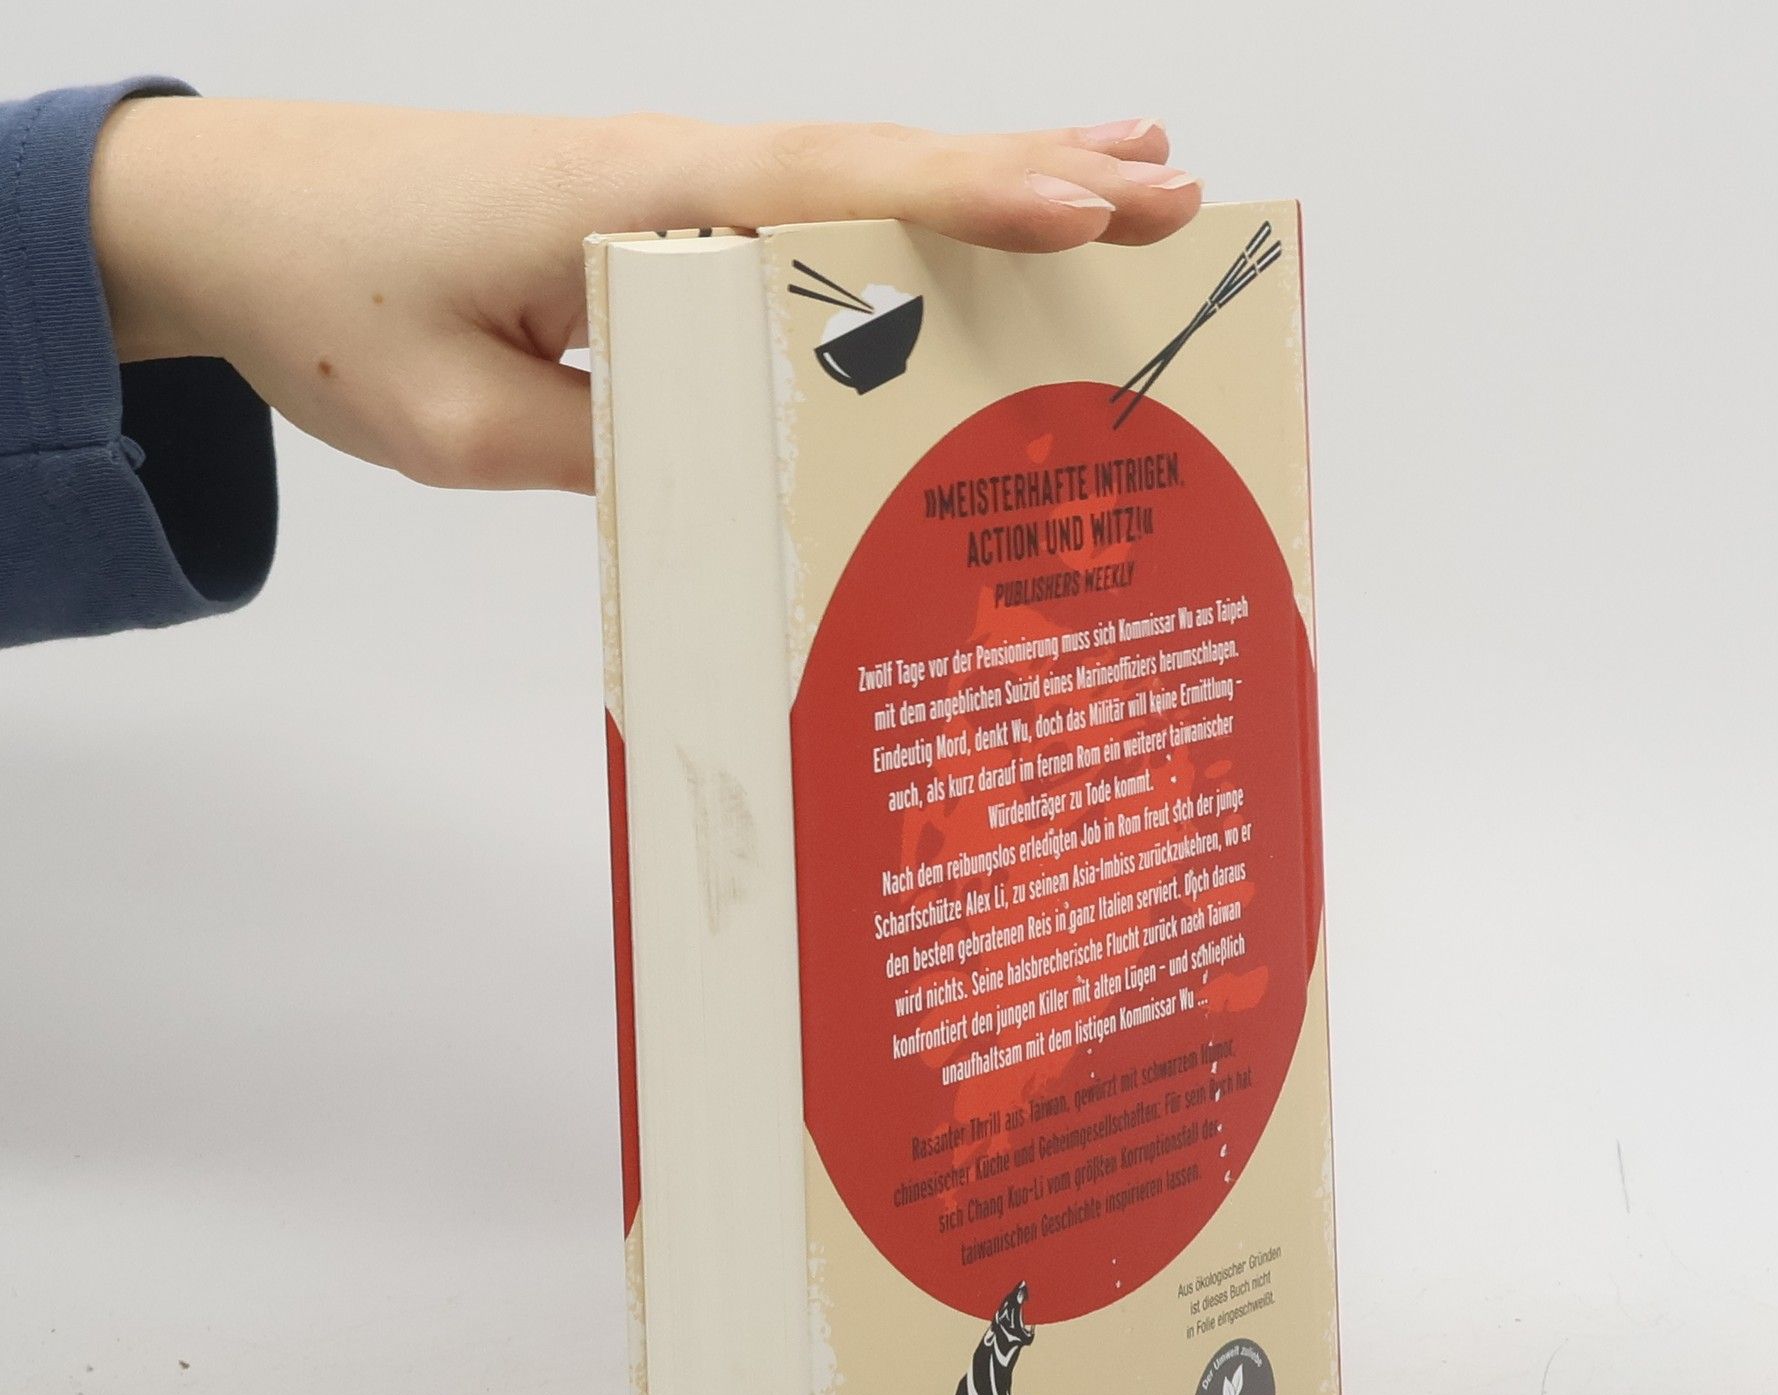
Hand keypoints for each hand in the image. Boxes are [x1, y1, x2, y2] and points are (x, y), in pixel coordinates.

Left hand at [90, 102, 1201, 494]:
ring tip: (1127, 178)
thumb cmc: (328, 300)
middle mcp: (671, 171)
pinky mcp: (658, 215)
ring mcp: (672, 185)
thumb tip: (739, 478)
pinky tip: (952, 225)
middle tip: (1178, 192)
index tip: (1088, 205)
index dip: (963, 197)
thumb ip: (603, 448)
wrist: (226, 215)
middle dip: (1034, 175)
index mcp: (629, 203)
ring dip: (994, 175)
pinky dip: (903, 207)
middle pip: (881, 162)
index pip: (826, 188)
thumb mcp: (456, 424)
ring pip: (859, 173)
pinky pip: (806, 208)